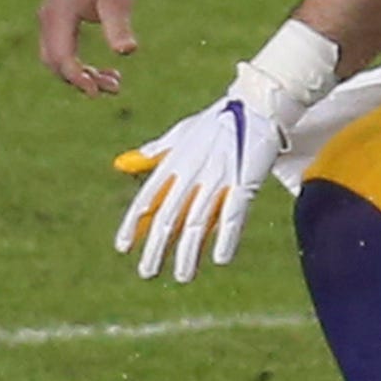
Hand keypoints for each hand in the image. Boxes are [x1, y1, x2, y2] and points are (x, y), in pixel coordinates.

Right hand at [39, 0, 139, 94]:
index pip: (61, 57)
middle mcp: (49, 18)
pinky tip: (106, 70)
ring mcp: (52, 18)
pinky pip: (63, 48)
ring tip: (116, 82)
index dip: (77, 78)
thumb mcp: (118, 0)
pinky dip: (80, 62)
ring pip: (58, 57)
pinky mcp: (60, 18)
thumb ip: (118, 27)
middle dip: (80, 80)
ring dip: (82, 73)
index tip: (99, 92)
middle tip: (114, 88)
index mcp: (58, 14)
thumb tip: (128, 52)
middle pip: (54, 62)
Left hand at [113, 46, 321, 280]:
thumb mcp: (182, 132)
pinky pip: (232, 215)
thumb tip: (127, 161)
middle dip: (156, 248)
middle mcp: (191, 173)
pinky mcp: (245, 183)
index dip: (134, 224)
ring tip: (181, 276)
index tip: (122, 247)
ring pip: (197, 222)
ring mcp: (218, 179)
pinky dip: (225, 238)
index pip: (147, 198)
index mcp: (174, 161)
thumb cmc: (220, 118)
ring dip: (188, 252)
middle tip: (147, 272)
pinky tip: (219, 259)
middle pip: (169, 217)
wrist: (258, 104)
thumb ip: (156, 151)